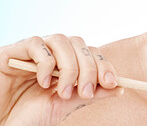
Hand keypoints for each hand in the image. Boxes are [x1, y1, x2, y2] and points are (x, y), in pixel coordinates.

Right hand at [0, 34, 123, 125]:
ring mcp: (34, 51)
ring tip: (63, 91)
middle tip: (85, 92)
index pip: (91, 53)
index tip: (113, 82)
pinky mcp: (15, 51)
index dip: (104, 65)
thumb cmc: (27, 117)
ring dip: (69, 66)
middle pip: (80, 44)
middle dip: (88, 68)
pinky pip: (36, 44)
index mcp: (65, 65)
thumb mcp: (64, 105)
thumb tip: (120, 88)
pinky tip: (43, 83)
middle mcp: (52, 54)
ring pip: (62, 41)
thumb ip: (90, 94)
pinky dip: (46, 63)